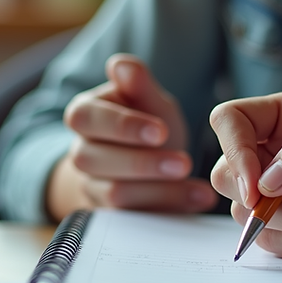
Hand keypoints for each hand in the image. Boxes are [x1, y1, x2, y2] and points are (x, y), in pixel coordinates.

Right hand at [45, 54, 217, 219]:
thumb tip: (121, 65)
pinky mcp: (112, 214)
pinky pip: (136, 217)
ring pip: (112, 193)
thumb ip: (138, 85)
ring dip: (157, 189)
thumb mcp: (149, 100)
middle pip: (92, 159)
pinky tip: (200, 196)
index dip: (121, 125)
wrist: (146, 160)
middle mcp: (81, 151)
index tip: (160, 131)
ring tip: (193, 180)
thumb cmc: (146, 121)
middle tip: (184, 162)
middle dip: (141, 162)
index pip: (85, 118)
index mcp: (84, 115)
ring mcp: (92, 185)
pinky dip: (171, 206)